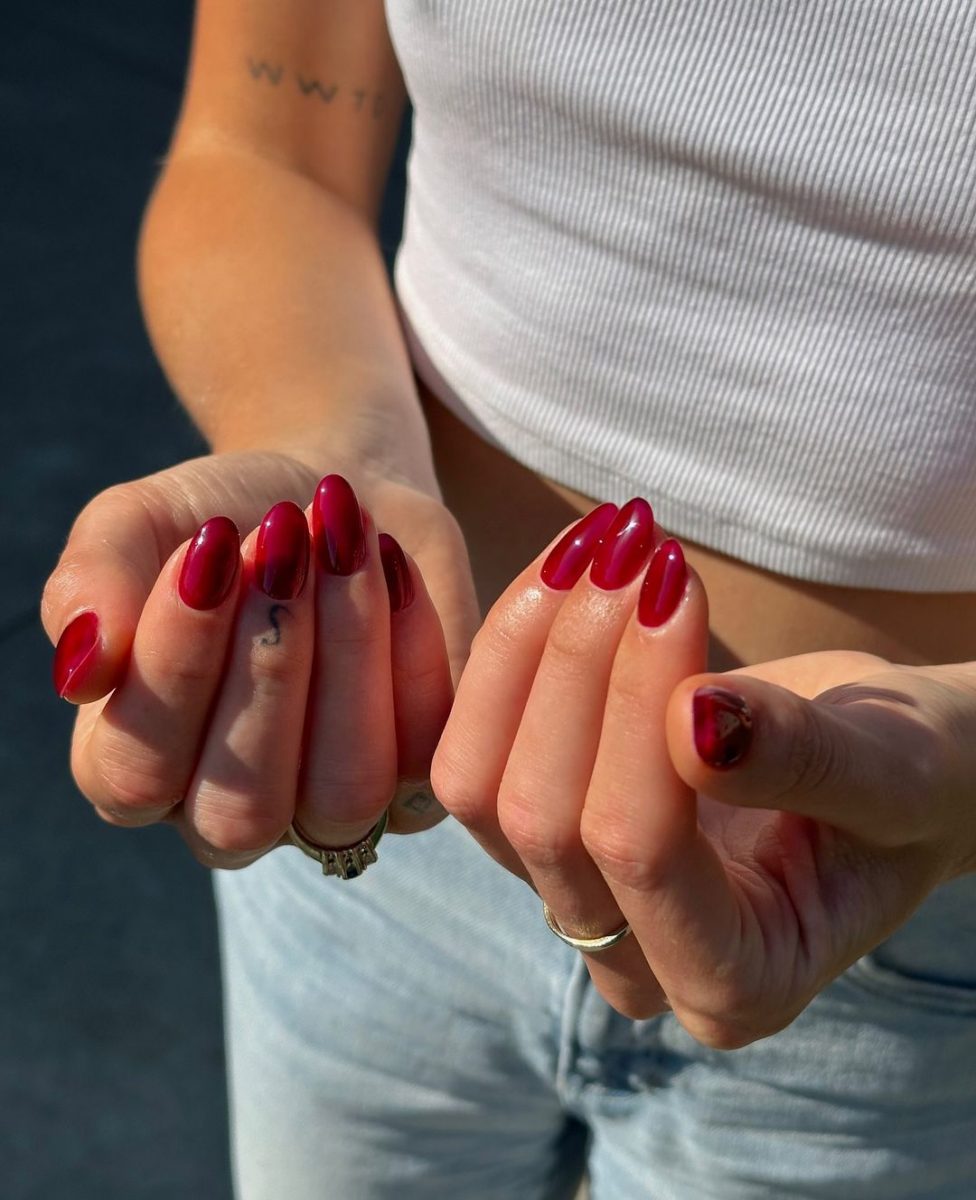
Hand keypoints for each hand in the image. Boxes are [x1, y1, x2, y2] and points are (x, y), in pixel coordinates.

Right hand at [43, 449, 479, 866]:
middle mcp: (231, 811)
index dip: (172, 668)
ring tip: (341, 540)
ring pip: (344, 794)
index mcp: (137, 767)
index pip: (135, 774)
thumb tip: (82, 669)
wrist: (335, 491)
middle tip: (280, 537)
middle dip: (266, 665)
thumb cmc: (221, 517)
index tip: (206, 546)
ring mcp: (331, 808)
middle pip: (241, 811)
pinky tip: (392, 565)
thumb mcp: (140, 523)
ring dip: (346, 654)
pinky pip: (426, 748)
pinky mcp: (420, 776)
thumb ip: (93, 583)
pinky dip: (412, 647)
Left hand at [432, 500, 975, 1045]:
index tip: (674, 583)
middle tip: (635, 546)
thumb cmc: (909, 779)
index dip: (638, 708)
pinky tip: (561, 569)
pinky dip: (505, 650)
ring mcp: (575, 899)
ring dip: (525, 649)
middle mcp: (636, 960)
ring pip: (481, 785)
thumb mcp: (894, 773)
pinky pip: (474, 746)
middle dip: (579, 664)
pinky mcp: (538, 831)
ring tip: (598, 545)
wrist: (882, 764)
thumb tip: (694, 720)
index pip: (642, 851)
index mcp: (734, 982)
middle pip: (543, 818)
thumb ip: (804, 763)